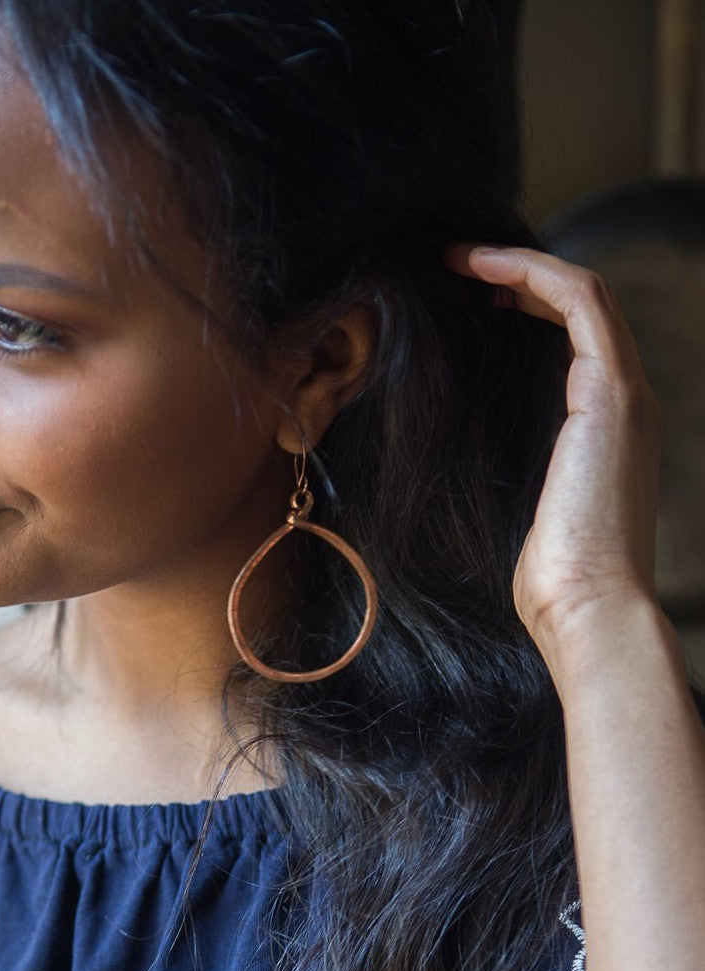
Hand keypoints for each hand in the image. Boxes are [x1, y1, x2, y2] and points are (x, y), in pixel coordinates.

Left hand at [443, 243, 662, 666]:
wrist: (587, 607)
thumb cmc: (547, 576)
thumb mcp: (512, 502)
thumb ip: (502, 462)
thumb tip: (449, 444)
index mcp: (601, 428)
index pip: (568, 340)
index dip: (518, 307)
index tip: (460, 300)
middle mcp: (622, 402)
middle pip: (576, 310)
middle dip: (515, 280)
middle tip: (452, 271)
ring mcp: (624, 394)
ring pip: (582, 294)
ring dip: (518, 266)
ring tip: (458, 260)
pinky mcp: (613, 394)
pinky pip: (581, 302)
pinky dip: (531, 273)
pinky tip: (479, 268)